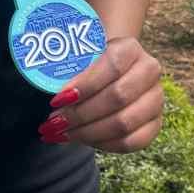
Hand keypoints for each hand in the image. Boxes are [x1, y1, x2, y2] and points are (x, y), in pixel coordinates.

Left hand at [37, 36, 162, 154]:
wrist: (111, 71)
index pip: (111, 66)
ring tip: (61, 133)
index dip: (84, 84)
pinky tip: (81, 139)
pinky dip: (102, 144)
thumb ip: (61, 63)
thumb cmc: (87, 64)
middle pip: (118, 98)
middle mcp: (149, 71)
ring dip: (87, 132)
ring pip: (124, 124)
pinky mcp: (155, 124)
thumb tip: (37, 73)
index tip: (57, 99)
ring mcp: (156, 99)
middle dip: (80, 114)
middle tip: (53, 121)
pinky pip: (130, 142)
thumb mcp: (76, 55)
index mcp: (130, 48)